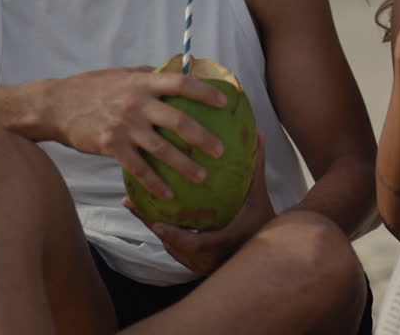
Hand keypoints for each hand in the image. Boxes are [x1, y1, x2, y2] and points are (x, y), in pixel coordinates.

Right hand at [47, 67, 226, 200]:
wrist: (56, 105)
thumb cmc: (92, 87)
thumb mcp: (122, 74)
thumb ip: (149, 75)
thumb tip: (179, 71)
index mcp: (143, 82)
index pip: (181, 83)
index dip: (205, 92)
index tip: (225, 103)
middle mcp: (136, 103)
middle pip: (178, 121)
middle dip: (203, 138)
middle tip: (221, 151)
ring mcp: (124, 126)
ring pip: (162, 149)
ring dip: (185, 166)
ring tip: (202, 177)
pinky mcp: (110, 145)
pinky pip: (138, 168)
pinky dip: (155, 182)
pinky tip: (168, 194)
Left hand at [125, 133, 275, 275]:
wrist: (266, 255)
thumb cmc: (263, 226)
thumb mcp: (260, 197)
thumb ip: (256, 169)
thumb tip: (259, 136)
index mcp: (222, 244)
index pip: (194, 244)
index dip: (174, 236)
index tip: (157, 222)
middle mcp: (207, 258)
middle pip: (172, 244)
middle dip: (151, 223)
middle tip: (132, 204)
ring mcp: (200, 263)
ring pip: (170, 246)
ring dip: (152, 225)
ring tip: (134, 204)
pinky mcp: (196, 264)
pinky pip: (174, 248)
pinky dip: (162, 231)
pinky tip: (151, 213)